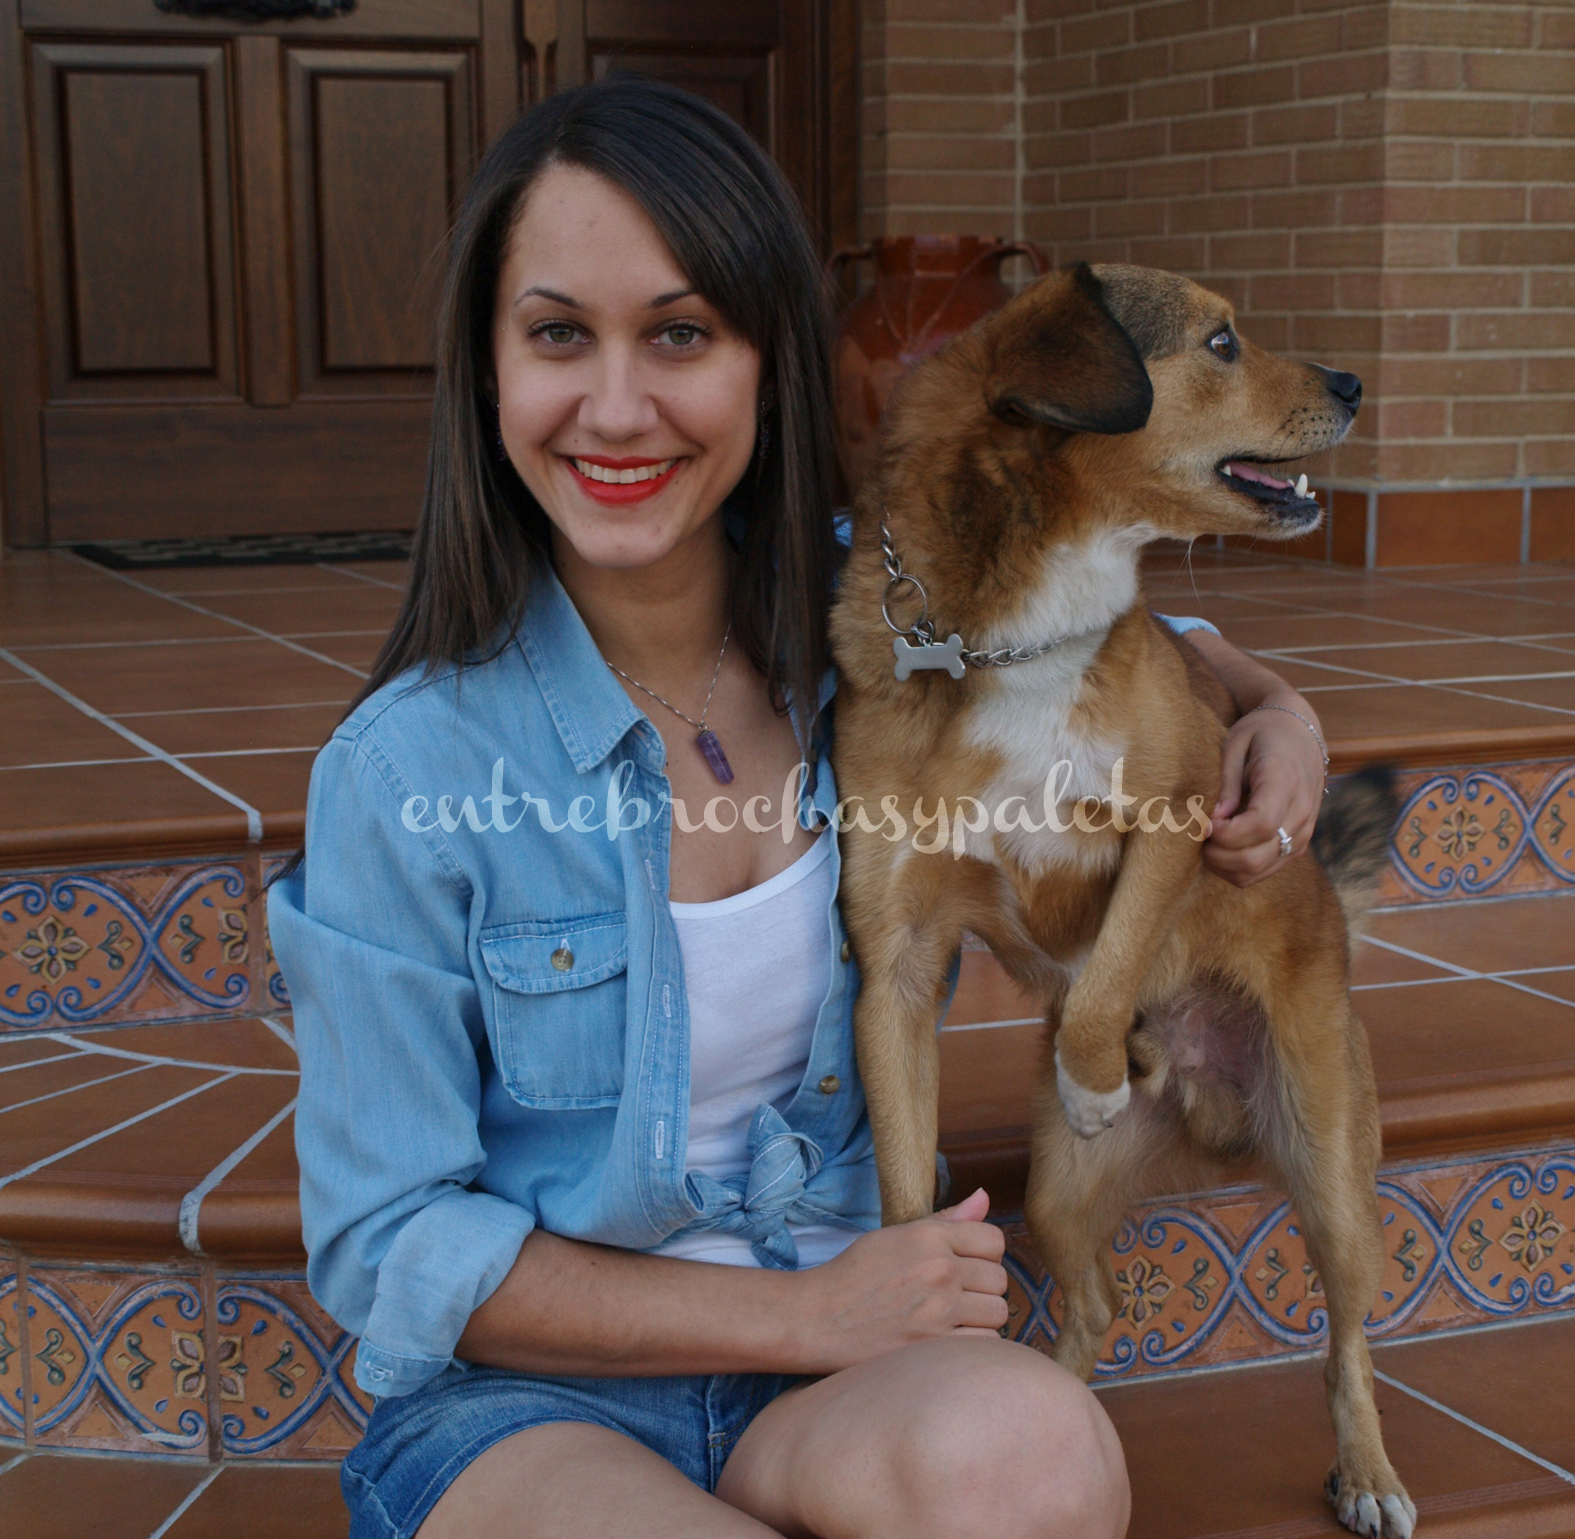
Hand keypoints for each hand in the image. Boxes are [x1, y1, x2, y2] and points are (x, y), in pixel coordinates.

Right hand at [799, 1188, 1008, 1371]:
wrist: (818, 1317)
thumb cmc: (855, 1274)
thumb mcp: (896, 1235)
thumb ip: (946, 1220)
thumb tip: (984, 1197)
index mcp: (930, 1237)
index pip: (994, 1240)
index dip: (984, 1254)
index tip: (967, 1266)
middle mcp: (939, 1269)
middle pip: (1000, 1279)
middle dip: (983, 1288)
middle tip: (958, 1296)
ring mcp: (939, 1310)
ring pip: (998, 1312)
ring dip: (982, 1318)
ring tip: (955, 1319)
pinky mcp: (934, 1347)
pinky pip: (985, 1345)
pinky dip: (974, 1345)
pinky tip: (950, 1340)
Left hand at [1204, 696, 1324, 886]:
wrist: (1300, 732)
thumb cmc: (1262, 733)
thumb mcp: (1236, 744)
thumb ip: (1226, 783)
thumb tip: (1213, 820)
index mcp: (1285, 781)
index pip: (1261, 824)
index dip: (1226, 833)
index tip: (1205, 822)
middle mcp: (1301, 811)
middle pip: (1256, 857)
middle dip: (1218, 854)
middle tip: (1200, 834)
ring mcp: (1304, 832)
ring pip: (1259, 870)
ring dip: (1225, 865)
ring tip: (1208, 842)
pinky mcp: (1299, 844)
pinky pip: (1266, 870)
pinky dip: (1239, 867)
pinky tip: (1224, 847)